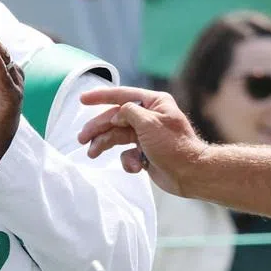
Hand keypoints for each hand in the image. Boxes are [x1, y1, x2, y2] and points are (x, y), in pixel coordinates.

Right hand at [77, 86, 206, 195]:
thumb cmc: (173, 146)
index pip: (122, 95)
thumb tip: (116, 114)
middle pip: (115, 118)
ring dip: (104, 144)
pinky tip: (137, 167)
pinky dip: (128, 161)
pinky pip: (127, 153)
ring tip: (91, 153)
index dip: (101, 97)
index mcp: (154, 103)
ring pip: (117, 136)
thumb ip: (128, 113)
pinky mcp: (144, 152)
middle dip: (98, 128)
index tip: (83, 99)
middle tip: (81, 137)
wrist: (189, 174)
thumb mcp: (149, 123)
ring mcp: (146, 135)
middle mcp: (149, 116)